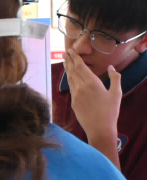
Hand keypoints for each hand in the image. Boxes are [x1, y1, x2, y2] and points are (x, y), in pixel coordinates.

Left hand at [62, 49, 121, 166]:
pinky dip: (70, 80)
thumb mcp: (116, 93)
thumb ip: (115, 78)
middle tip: (64, 53)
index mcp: (92, 83)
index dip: (74, 58)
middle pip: (72, 71)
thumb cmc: (110, 111)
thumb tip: (111, 67)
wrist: (99, 129)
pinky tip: (70, 77)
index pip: (80, 67)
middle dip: (68, 61)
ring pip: (70, 79)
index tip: (70, 50)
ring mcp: (75, 96)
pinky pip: (71, 88)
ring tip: (65, 62)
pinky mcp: (73, 103)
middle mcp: (81, 88)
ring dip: (67, 69)